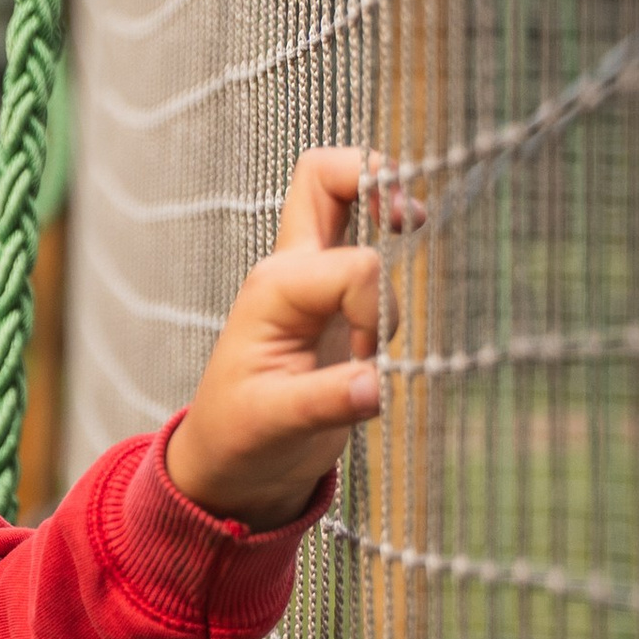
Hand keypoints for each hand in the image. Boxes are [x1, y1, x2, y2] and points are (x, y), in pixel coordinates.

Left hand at [165, 149, 417, 528]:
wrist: (229, 462)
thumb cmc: (240, 438)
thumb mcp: (276, 425)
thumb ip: (328, 402)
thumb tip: (376, 386)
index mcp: (273, 291)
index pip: (354, 267)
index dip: (376, 309)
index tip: (366, 359)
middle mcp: (291, 272)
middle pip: (324, 176)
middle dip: (375, 177)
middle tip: (409, 219)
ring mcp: (312, 280)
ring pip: (345, 199)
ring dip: (388, 215)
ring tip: (398, 262)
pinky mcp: (334, 300)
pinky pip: (364, 242)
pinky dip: (391, 246)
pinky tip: (397, 274)